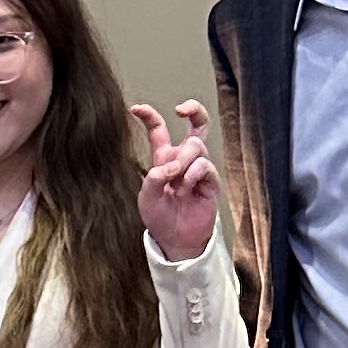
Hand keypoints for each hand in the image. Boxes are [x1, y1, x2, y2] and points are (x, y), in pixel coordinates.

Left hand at [132, 96, 220, 260]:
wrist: (176, 239)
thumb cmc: (160, 216)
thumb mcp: (147, 196)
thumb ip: (155, 177)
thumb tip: (172, 166)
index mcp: (164, 158)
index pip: (159, 130)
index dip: (149, 116)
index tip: (135, 108)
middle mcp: (184, 159)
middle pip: (197, 125)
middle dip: (193, 110)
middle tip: (181, 110)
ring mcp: (199, 169)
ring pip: (197, 146)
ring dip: (184, 162)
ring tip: (177, 185)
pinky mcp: (211, 182)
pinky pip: (205, 166)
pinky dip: (193, 175)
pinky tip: (186, 189)